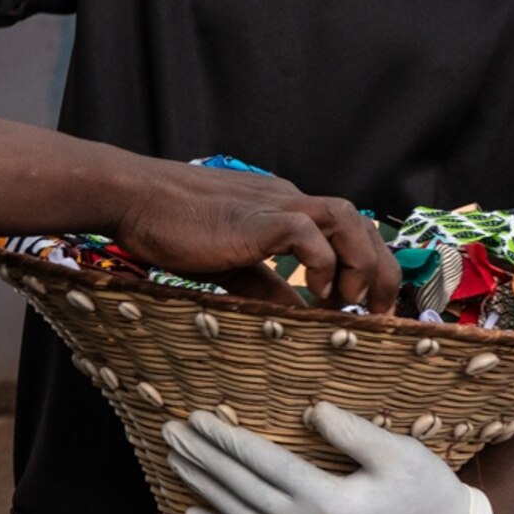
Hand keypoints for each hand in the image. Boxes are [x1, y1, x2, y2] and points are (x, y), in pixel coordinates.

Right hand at [105, 158, 399, 313]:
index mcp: (284, 208)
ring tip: (348, 302)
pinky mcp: (257, 217)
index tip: (366, 309)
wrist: (133, 197)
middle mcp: (288, 199)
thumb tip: (301, 316)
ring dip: (360, 264)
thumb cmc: (170, 229)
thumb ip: (268, 285)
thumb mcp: (231, 264)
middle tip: (376, 314)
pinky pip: (307, 231)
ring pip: (348, 219)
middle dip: (380, 271)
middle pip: (361, 224)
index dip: (368, 268)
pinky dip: (320, 262)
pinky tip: (310, 290)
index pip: (348, 230)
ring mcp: (275, 204)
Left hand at [164, 403, 498, 513]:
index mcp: (331, 503)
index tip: (198, 418)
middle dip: (203, 461)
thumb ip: (350, 432)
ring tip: (174, 461)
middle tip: (170, 433)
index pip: (264, 466)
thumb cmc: (428, 492)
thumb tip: (309, 410)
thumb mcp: (397, 453)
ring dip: (204, 490)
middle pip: (243, 492)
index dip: (228, 441)